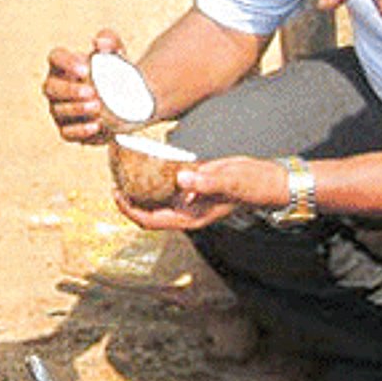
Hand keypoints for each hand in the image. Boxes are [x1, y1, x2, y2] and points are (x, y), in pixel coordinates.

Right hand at [43, 29, 125, 143]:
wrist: (128, 101)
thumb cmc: (115, 72)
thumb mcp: (117, 53)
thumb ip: (110, 41)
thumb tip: (100, 42)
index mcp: (64, 65)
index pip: (55, 58)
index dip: (66, 63)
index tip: (85, 69)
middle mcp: (56, 87)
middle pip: (50, 87)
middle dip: (69, 90)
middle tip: (92, 92)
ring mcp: (59, 109)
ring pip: (58, 110)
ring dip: (77, 109)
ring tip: (98, 107)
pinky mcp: (67, 129)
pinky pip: (66, 132)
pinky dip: (80, 130)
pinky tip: (96, 125)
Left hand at [114, 155, 281, 231]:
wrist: (269, 180)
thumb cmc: (252, 184)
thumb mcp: (230, 180)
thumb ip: (207, 181)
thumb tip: (181, 179)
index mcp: (191, 217)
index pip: (151, 220)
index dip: (130, 210)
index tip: (116, 194)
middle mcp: (187, 211)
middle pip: (148, 212)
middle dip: (129, 200)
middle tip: (113, 180)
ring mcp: (190, 200)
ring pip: (157, 198)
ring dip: (140, 188)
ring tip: (124, 169)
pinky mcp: (194, 186)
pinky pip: (168, 184)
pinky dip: (156, 175)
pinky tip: (148, 160)